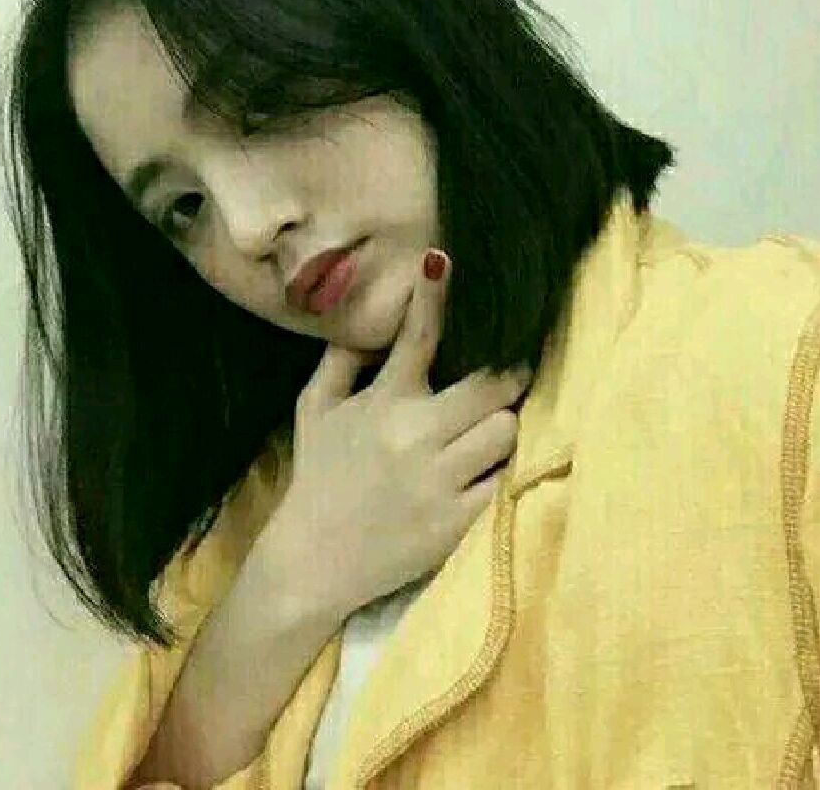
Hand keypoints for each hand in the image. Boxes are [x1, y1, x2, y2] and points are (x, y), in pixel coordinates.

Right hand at [275, 249, 531, 616]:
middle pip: (493, 386)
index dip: (433, 295)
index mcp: (382, 402)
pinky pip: (503, 482)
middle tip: (505, 380)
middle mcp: (414, 434)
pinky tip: (487, 471)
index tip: (445, 260)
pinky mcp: (456, 522)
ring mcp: (439, 480)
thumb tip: (364, 317)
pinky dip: (501, 472)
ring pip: (506, 430)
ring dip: (504, 426)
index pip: (416, 337)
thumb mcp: (314, 411)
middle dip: (506, 378)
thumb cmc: (318, 478)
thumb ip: (339, 361)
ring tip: (491, 431)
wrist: (312, 560)